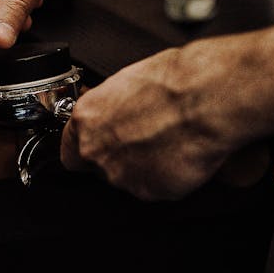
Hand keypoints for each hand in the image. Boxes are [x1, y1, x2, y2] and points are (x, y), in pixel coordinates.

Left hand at [61, 31, 273, 200]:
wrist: (204, 99)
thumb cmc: (173, 80)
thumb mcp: (127, 82)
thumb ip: (109, 107)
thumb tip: (112, 111)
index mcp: (86, 119)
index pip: (69, 150)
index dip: (86, 147)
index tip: (99, 143)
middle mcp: (97, 151)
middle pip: (98, 166)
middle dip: (117, 156)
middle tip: (143, 137)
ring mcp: (122, 175)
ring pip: (126, 178)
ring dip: (142, 166)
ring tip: (166, 141)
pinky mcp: (150, 192)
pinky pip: (155, 187)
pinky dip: (166, 175)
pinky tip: (178, 153)